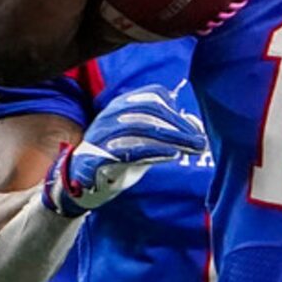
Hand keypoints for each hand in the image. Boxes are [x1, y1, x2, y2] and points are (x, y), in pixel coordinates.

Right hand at [42, 88, 207, 216]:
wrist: (80, 185)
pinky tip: (173, 154)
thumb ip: (163, 136)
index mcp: (120, 107)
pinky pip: (128, 149)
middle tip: (201, 141)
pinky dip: (153, 150)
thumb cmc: (115, 161)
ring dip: (172, 137)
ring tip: (193, 147)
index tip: (195, 129)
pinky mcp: (97, 156)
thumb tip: (194, 129)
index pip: (152, 96)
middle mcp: (110, 116)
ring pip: (141, 127)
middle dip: (179, 125)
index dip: (177, 111)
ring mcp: (102, 135)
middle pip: (150, 111)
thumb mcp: (141, 144)